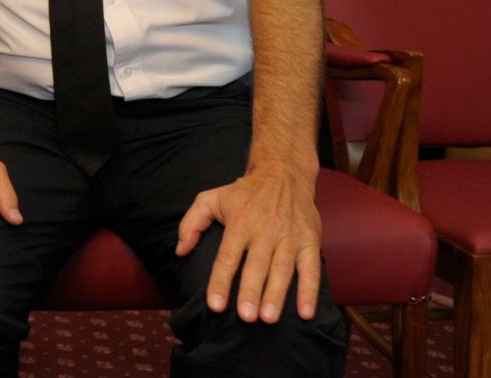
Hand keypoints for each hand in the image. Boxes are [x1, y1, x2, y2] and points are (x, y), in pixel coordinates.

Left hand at [174, 167, 322, 322]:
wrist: (283, 172)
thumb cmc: (243, 192)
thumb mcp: (211, 198)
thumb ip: (191, 223)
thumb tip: (180, 251)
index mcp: (239, 221)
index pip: (227, 256)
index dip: (220, 282)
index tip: (215, 306)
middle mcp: (265, 229)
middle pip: (257, 265)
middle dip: (251, 292)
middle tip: (246, 317)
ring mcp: (289, 236)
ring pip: (283, 269)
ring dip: (277, 295)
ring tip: (269, 318)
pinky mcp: (309, 240)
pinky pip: (311, 268)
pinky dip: (309, 291)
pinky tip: (305, 313)